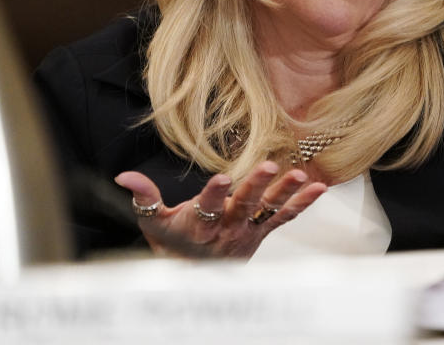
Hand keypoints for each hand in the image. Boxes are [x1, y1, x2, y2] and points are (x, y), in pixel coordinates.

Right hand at [114, 161, 326, 258]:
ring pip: (268, 209)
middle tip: (268, 166)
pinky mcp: (262, 232)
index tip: (221, 178)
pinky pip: (285, 216)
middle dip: (255, 185)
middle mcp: (226, 229)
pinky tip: (319, 187)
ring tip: (300, 175)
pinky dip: (303, 203)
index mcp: (198, 226)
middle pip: (242, 206)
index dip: (213, 194)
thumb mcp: (152, 222)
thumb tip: (124, 175)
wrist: (194, 277)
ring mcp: (248, 231)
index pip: (206, 209)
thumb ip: (143, 197)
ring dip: (285, 192)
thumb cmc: (172, 244)